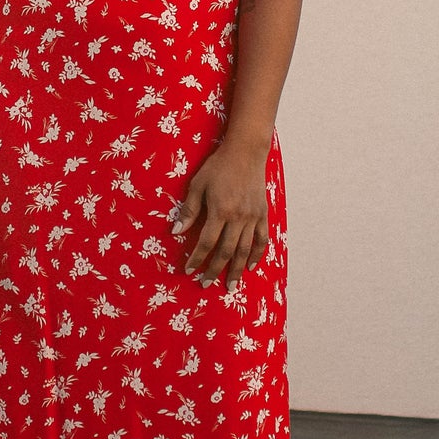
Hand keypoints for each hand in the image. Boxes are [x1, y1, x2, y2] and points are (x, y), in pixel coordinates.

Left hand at [170, 138, 270, 289]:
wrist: (246, 152)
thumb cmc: (218, 166)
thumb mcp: (198, 185)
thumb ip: (189, 210)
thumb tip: (175, 232)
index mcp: (220, 211)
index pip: (206, 243)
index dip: (196, 259)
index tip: (189, 271)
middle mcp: (238, 217)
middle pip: (226, 252)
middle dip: (215, 270)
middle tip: (206, 284)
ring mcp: (253, 217)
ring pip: (244, 250)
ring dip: (236, 270)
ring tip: (230, 286)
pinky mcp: (263, 214)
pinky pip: (262, 239)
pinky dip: (256, 255)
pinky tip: (250, 267)